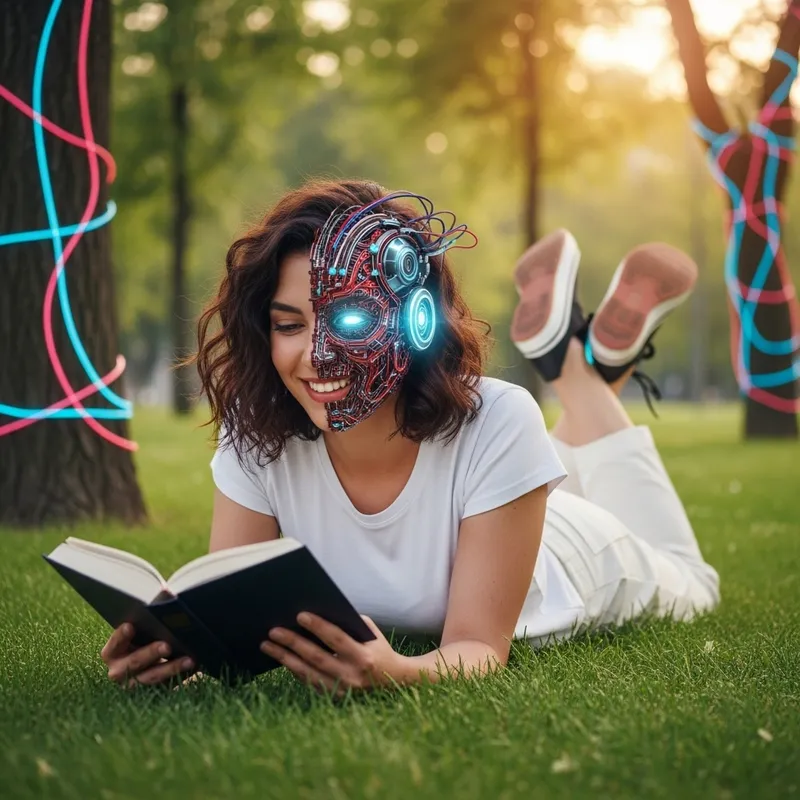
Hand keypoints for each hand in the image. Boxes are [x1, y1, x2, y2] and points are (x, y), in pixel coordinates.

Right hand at [101, 623, 196, 688]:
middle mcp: (119, 671)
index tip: (131, 626)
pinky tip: (195, 666)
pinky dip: (182, 675)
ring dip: (171, 668)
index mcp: (113, 653)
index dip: (120, 636)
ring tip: (188, 659)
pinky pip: (167, 687)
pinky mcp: (152, 693)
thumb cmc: (147, 638)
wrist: (155, 664)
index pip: (113, 645)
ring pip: (151, 678)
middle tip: (167, 645)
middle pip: (133, 664)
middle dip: (150, 653)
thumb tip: (166, 596)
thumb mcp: (144, 631)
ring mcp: (134, 686)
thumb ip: (149, 621)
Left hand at [260, 613, 399, 696]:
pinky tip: (280, 657)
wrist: (393, 681)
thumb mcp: (370, 633)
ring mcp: (341, 690)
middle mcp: (351, 676)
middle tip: (273, 631)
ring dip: (285, 659)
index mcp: (363, 657)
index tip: (300, 615)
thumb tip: (320, 613)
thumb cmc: (378, 648)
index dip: (318, 627)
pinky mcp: (333, 698)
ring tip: (267, 645)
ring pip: (307, 673)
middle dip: (293, 643)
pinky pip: (308, 682)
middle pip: (316, 657)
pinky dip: (293, 669)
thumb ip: (349, 623)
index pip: (336, 639)